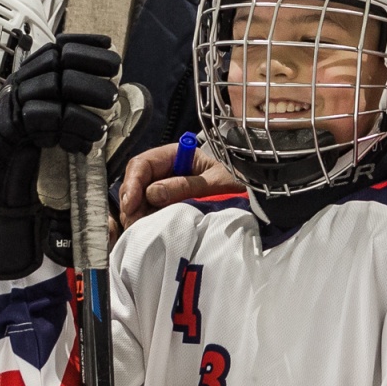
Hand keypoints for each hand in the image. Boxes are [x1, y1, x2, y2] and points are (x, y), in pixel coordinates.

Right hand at [0, 34, 121, 279]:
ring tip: (103, 123)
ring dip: (84, 99)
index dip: (84, 44)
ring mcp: (9, 108)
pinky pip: (42, 117)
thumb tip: (122, 94)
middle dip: (90, 69)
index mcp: (30, 82)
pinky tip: (87, 141)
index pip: (56, 48)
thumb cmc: (37, 166)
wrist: (3, 204)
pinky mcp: (7, 132)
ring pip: (51, 86)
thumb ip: (82, 109)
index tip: (110, 48)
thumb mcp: (63, 130)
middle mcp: (17, 89)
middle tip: (113, 91)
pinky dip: (71, 126)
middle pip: (55, 61)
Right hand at [118, 141, 240, 229]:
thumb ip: (186, 186)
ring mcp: (166, 189)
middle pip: (136, 183)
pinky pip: (150, 213)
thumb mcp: (215, 182)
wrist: (254, 194)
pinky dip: (148, 222)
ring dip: (139, 215)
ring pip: (140, 201)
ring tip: (143, 229)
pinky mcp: (168, 206)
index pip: (143, 163)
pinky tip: (150, 231)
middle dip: (133, 203)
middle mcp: (166, 170)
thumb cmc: (238, 180)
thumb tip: (153, 193)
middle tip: (135, 223)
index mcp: (175, 154)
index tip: (131, 204)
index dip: (133, 183)